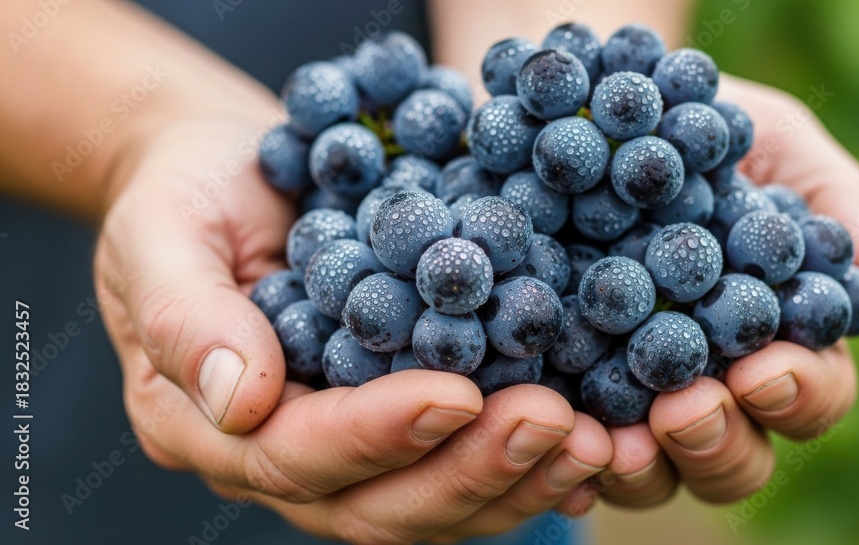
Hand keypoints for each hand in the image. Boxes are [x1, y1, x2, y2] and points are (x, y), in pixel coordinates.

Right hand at [94, 117, 612, 542]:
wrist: (228, 173)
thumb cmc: (184, 194)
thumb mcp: (160, 232)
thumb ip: (184, 316)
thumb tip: (241, 400)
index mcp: (204, 422)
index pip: (295, 454)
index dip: (377, 434)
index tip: (457, 394)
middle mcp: (276, 453)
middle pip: (375, 504)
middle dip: (469, 470)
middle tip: (554, 425)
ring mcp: (341, 449)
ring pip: (427, 502)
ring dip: (512, 480)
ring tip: (590, 443)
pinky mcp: (394, 420)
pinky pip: (456, 463)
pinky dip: (521, 464)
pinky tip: (588, 444)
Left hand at [593, 75, 858, 506]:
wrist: (589, 112)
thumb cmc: (699, 126)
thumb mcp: (774, 142)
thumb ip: (835, 203)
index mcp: (777, 340)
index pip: (810, 394)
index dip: (798, 393)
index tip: (762, 369)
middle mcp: (711, 386)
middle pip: (736, 458)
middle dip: (718, 442)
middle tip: (685, 407)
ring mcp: (631, 400)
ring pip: (655, 473)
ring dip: (643, 467)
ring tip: (616, 440)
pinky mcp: (560, 392)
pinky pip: (568, 452)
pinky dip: (567, 459)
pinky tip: (558, 441)